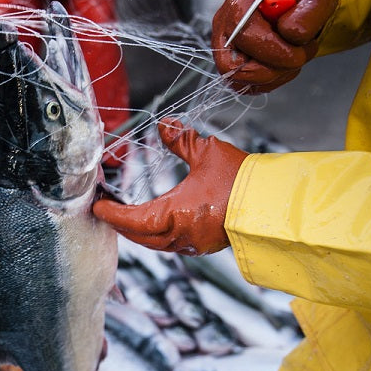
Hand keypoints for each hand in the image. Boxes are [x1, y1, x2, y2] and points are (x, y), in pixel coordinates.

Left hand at [93, 117, 247, 254]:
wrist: (274, 203)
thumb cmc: (240, 179)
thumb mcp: (206, 152)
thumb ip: (181, 140)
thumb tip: (164, 125)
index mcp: (174, 215)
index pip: (131, 220)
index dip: (112, 213)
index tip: (97, 206)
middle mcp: (180, 235)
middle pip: (138, 235)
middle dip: (120, 223)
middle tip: (105, 208)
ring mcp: (193, 244)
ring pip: (154, 243)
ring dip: (137, 230)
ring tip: (124, 216)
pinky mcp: (205, 244)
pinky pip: (171, 244)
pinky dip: (155, 234)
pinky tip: (154, 223)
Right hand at [212, 0, 337, 93]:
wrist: (297, 8)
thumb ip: (310, 10)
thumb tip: (289, 32)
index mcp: (239, 2)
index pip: (244, 36)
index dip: (274, 51)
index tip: (300, 53)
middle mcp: (225, 27)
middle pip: (234, 67)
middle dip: (274, 68)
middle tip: (300, 57)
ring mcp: (225, 50)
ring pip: (242, 80)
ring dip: (278, 74)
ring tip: (297, 54)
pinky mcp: (233, 68)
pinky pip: (250, 87)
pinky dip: (274, 80)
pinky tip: (287, 62)